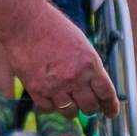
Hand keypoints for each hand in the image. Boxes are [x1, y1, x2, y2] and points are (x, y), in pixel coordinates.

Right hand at [1, 5, 117, 117]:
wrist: (25, 22)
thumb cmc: (53, 27)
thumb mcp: (80, 43)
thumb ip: (89, 65)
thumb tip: (95, 86)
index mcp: (90, 63)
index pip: (106, 93)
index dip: (110, 106)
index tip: (110, 113)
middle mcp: (75, 78)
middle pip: (90, 107)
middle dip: (90, 107)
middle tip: (86, 104)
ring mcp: (55, 86)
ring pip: (70, 113)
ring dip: (71, 108)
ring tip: (66, 99)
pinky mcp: (36, 90)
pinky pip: (49, 109)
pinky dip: (50, 105)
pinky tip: (49, 95)